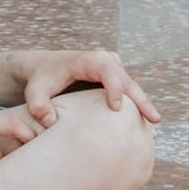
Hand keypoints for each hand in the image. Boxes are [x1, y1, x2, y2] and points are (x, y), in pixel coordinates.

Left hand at [14, 48, 161, 127]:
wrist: (45, 68)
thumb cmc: (42, 79)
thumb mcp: (34, 91)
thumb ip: (37, 105)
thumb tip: (50, 121)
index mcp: (89, 59)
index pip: (107, 71)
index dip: (114, 88)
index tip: (117, 109)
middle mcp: (106, 60)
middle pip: (127, 81)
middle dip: (141, 101)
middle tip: (154, 121)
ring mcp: (114, 68)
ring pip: (132, 89)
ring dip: (143, 108)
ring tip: (154, 130)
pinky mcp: (116, 78)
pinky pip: (129, 93)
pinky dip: (137, 109)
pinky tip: (147, 129)